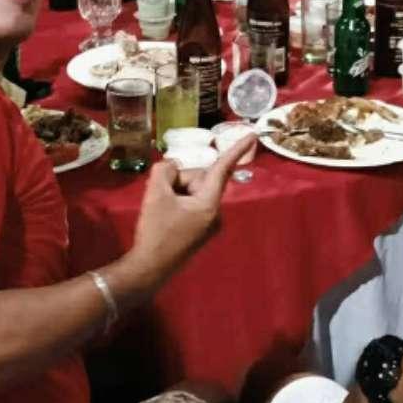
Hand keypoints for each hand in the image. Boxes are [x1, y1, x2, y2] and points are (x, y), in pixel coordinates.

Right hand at [128, 137, 256, 276]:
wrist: (149, 267)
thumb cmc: (156, 231)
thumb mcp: (156, 194)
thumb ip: (166, 170)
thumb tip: (174, 166)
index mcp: (209, 204)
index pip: (223, 169)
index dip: (236, 149)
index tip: (253, 134)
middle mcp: (215, 213)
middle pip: (198, 179)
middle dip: (179, 181)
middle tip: (160, 195)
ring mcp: (207, 224)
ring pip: (191, 191)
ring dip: (175, 193)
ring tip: (160, 210)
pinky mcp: (198, 230)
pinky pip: (189, 204)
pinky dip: (176, 203)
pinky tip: (164, 216)